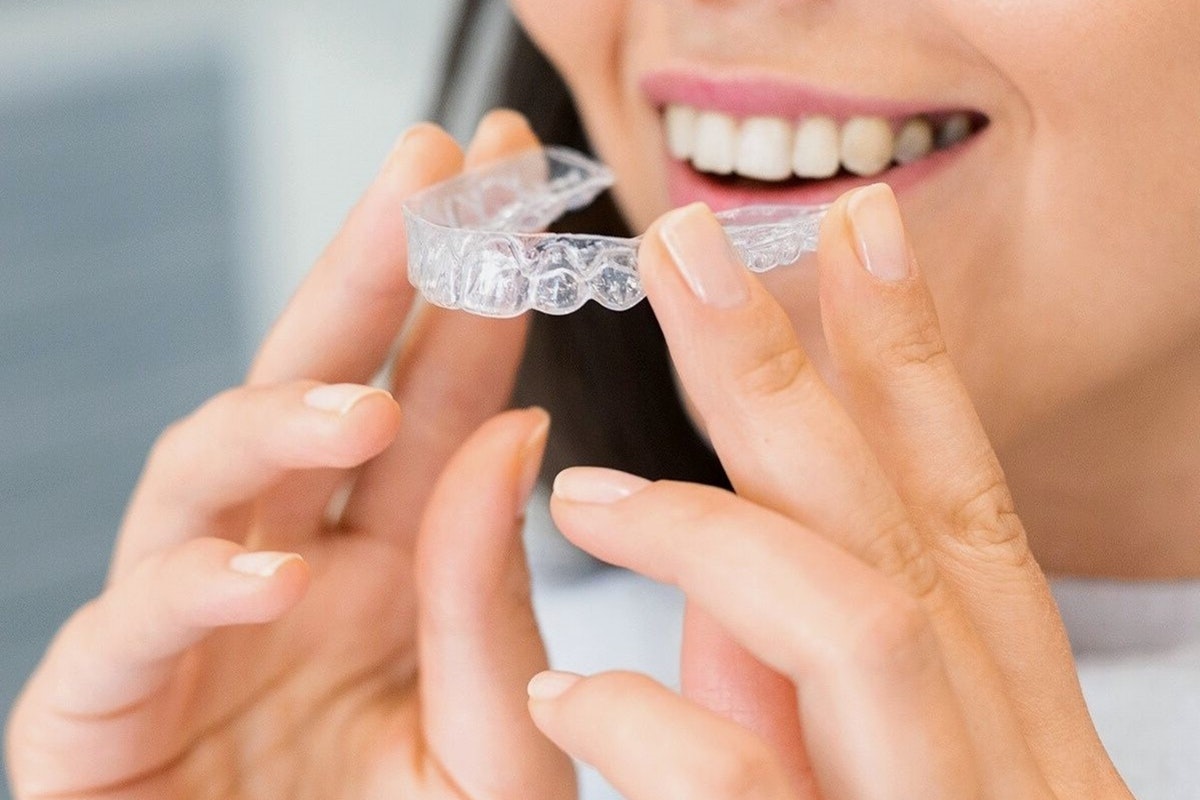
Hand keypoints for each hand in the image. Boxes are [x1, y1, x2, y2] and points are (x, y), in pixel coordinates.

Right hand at [5, 111, 573, 799]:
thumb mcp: (493, 753)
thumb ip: (497, 611)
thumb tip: (512, 428)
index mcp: (396, 573)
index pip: (435, 406)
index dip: (470, 298)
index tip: (514, 189)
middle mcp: (293, 572)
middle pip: (318, 389)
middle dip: (367, 273)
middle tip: (425, 166)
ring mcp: (193, 628)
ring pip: (208, 475)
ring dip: (276, 423)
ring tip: (358, 406)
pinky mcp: (99, 713)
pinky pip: (129, 628)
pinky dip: (192, 591)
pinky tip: (270, 576)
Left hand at [534, 188, 1131, 798]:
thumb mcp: (853, 792)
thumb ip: (784, 690)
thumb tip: (708, 564)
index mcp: (1012, 725)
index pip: (965, 508)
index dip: (911, 361)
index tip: (856, 231)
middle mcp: (1008, 758)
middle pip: (908, 525)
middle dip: (790, 374)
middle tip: (688, 251)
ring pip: (862, 619)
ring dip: (706, 529)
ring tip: (582, 492)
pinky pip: (741, 772)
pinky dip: (640, 715)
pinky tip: (564, 696)